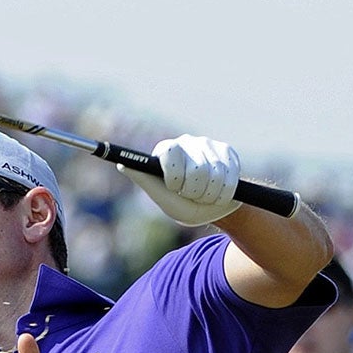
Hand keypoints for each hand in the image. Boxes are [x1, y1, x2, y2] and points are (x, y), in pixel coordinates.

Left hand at [121, 135, 240, 226]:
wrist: (212, 209)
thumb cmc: (182, 203)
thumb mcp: (162, 197)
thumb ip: (145, 180)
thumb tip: (122, 164)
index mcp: (166, 151)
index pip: (171, 153)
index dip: (175, 176)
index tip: (176, 188)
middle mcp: (186, 143)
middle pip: (197, 169)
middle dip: (195, 192)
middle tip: (191, 195)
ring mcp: (208, 145)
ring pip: (215, 175)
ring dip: (210, 195)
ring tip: (204, 196)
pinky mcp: (227, 152)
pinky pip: (230, 177)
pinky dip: (224, 193)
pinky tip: (218, 192)